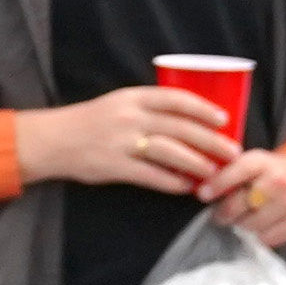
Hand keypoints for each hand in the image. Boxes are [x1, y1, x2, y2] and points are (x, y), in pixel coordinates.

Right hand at [16, 84, 237, 197]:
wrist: (53, 140)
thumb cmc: (89, 121)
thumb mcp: (117, 104)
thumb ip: (148, 110)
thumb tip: (188, 124)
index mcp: (132, 97)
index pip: (175, 99)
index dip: (203, 108)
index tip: (224, 119)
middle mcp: (130, 117)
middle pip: (180, 128)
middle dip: (211, 141)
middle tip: (232, 151)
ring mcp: (122, 142)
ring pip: (171, 152)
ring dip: (197, 163)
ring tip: (213, 172)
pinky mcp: (115, 166)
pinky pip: (152, 176)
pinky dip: (173, 182)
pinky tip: (186, 187)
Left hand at [203, 146, 285, 247]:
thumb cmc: (267, 172)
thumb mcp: (249, 162)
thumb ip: (228, 173)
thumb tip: (203, 190)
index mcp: (262, 162)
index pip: (238, 171)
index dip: (218, 184)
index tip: (203, 195)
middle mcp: (279, 181)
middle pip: (242, 204)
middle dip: (225, 213)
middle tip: (219, 216)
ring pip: (253, 225)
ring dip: (241, 226)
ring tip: (239, 221)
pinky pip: (268, 238)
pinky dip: (257, 236)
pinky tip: (256, 228)